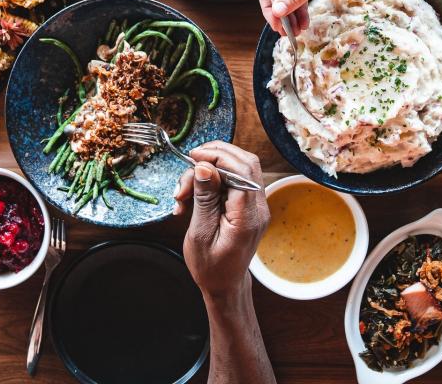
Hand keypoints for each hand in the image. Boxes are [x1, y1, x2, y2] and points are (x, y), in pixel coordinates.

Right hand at [174, 141, 269, 297]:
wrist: (224, 285)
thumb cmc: (211, 267)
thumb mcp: (200, 234)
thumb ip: (204, 199)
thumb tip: (205, 167)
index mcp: (248, 217)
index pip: (242, 171)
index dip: (218, 156)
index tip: (193, 156)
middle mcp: (258, 208)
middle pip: (245, 163)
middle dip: (213, 158)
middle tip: (187, 167)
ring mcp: (255, 206)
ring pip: (237, 169)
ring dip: (208, 172)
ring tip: (183, 194)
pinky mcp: (248, 206)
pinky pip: (232, 181)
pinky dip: (211, 182)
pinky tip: (190, 198)